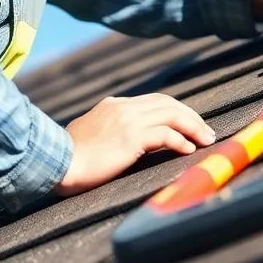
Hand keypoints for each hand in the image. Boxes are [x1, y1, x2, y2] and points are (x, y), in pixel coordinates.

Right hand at [53, 94, 215, 196]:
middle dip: (191, 116)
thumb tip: (122, 143)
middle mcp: (123, 107)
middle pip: (168, 104)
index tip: (189, 124)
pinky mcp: (131, 137)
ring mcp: (127, 119)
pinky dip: (180, 140)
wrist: (57, 162)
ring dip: (193, 127)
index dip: (175, 111)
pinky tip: (188, 149)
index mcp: (114, 105)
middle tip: (206, 131)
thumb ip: (109, 131)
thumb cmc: (70, 157)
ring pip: (171, 115)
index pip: (154, 101)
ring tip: (206, 139)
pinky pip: (165, 134)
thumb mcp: (91, 135)